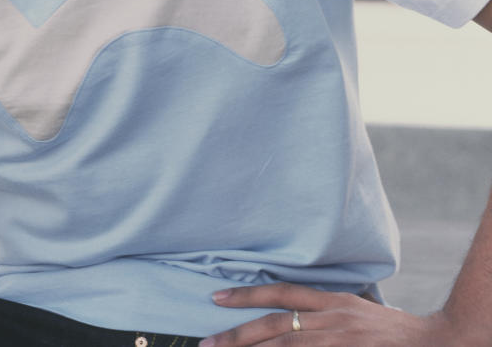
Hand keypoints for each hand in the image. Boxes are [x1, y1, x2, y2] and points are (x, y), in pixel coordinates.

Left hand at [198, 283, 462, 346]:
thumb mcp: (352, 308)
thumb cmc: (389, 329)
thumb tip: (285, 315)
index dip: (247, 294)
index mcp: (331, 300)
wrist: (430, 343)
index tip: (215, 298)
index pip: (280, 293)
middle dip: (237, 336)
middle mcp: (331, 319)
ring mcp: (337, 342)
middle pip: (275, 327)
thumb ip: (321, 310)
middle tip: (207, 343)